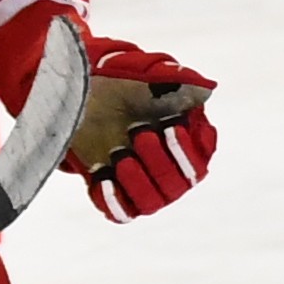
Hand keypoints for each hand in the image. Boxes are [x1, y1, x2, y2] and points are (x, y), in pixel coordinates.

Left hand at [72, 37, 217, 221]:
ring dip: (140, 183)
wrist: (75, 90)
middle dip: (162, 161)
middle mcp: (168, 164)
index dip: (191, 148)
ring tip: (121, 156)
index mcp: (185, 135)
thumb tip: (208, 88)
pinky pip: (121, 213)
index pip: (203, 154)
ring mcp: (141, 181)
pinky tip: (103, 178)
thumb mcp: (145, 70)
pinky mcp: (114, 193)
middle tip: (140, 132)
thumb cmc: (117, 78)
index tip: (173, 125)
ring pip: (153, 202)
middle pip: (180, 183)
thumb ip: (177, 78)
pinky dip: (114, 200)